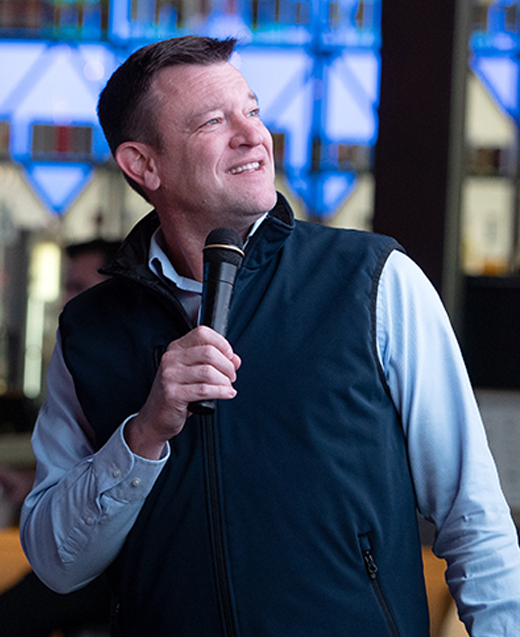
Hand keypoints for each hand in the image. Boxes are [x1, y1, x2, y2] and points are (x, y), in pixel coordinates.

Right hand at [124, 326, 240, 458]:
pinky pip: (204, 390)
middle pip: (209, 352)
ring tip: (227, 387)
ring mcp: (170, 375)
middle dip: (227, 366)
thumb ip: (216, 362)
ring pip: (209, 372)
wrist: (155, 417)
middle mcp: (171, 358)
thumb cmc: (176, 394)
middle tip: (231, 376)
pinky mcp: (172, 393)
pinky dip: (221, 392)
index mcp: (176, 348)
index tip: (229, 356)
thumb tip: (235, 359)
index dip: (222, 343)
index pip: (202, 333)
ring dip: (225, 381)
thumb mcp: (195, 373)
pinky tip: (227, 394)